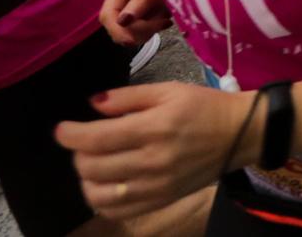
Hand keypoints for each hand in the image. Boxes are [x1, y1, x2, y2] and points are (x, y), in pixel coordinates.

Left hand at [56, 81, 251, 219]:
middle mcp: (152, 161)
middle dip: (78, 153)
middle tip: (84, 141)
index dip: (70, 134)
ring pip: (99, 194)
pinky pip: (117, 210)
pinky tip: (105, 183)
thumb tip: (93, 104)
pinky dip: (101, 199)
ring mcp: (156, 186)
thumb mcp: (169, 90)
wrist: (240, 134)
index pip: (97, 138)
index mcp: (155, 128)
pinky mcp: (161, 200)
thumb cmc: (203, 107)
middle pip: (92, 167)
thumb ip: (128, 97)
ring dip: (86, 179)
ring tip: (93, 164)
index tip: (61, 129)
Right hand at [99, 0, 171, 46]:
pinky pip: (137, 36)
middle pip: (116, 27)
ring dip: (147, 32)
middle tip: (162, 23)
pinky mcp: (135, 21)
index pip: (108, 13)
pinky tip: (163, 22)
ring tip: (165, 19)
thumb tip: (123, 20)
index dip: (116, 29)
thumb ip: (143, 1)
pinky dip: (151, 32)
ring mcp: (127, 11)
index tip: (131, 41)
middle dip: (137, 31)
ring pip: (126, 35)